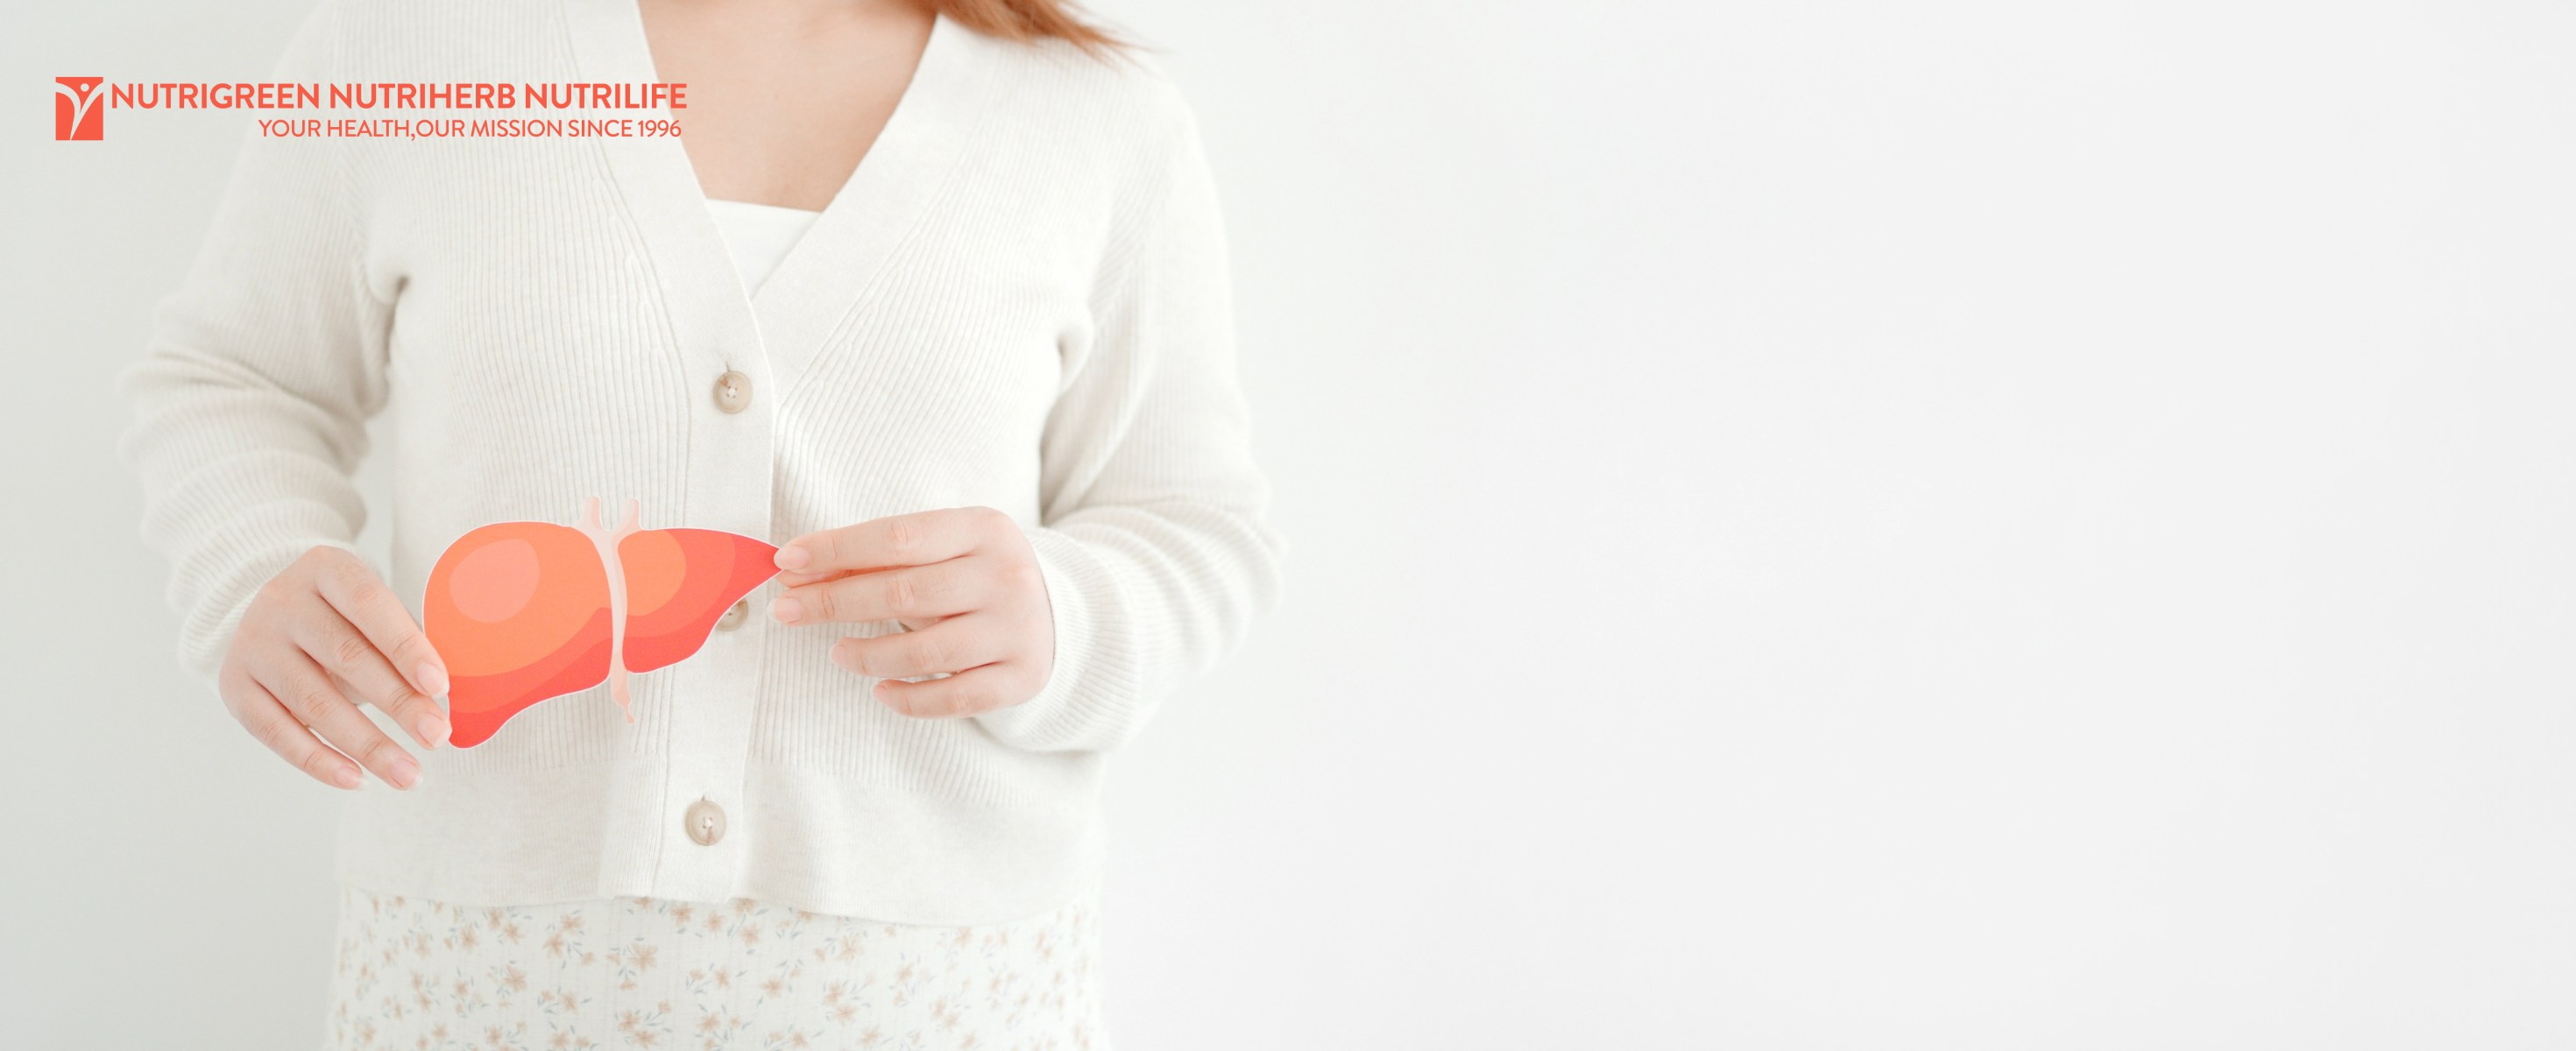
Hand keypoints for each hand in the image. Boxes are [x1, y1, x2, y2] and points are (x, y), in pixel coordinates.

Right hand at [218, 546, 450, 788]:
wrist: (273, 615)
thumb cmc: (345, 617)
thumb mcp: (373, 611)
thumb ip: (406, 642)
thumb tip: (445, 698)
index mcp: (325, 568)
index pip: (370, 604)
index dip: (406, 646)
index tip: (441, 686)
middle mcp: (281, 601)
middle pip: (345, 657)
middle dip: (398, 703)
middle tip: (437, 737)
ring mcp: (252, 643)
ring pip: (313, 702)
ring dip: (367, 744)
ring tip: (408, 774)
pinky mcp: (234, 686)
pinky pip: (276, 731)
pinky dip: (318, 761)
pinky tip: (357, 780)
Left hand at [769, 507, 1053, 717]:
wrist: (1058, 613)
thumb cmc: (977, 575)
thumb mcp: (942, 549)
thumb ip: (879, 559)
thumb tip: (799, 572)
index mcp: (985, 529)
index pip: (899, 537)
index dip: (837, 549)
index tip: (786, 561)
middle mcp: (1007, 577)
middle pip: (905, 593)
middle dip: (834, 602)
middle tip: (787, 609)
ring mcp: (1017, 630)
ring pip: (926, 652)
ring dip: (866, 654)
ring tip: (837, 652)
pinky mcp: (1021, 678)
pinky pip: (952, 698)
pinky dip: (907, 698)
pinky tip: (880, 689)